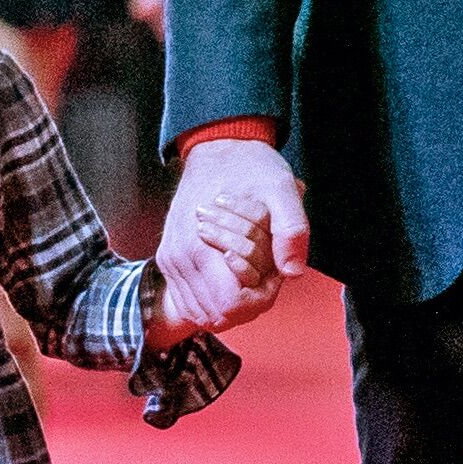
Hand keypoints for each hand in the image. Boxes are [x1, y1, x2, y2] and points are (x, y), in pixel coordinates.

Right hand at [156, 137, 307, 331]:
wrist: (218, 148)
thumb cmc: (250, 168)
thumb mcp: (282, 190)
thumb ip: (291, 230)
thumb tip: (293, 271)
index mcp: (200, 245)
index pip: (230, 305)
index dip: (260, 296)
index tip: (273, 273)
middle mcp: (179, 259)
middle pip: (218, 315)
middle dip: (249, 301)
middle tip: (265, 271)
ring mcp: (171, 262)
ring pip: (204, 312)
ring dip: (233, 301)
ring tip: (249, 269)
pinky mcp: (170, 261)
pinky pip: (192, 302)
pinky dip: (216, 297)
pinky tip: (232, 273)